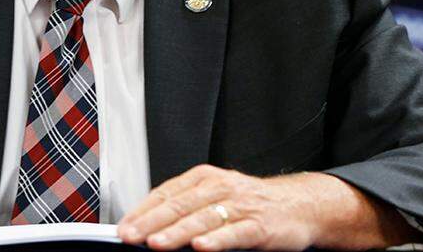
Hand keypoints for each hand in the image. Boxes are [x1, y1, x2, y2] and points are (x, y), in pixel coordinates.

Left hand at [118, 165, 322, 250]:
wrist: (299, 204)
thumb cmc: (251, 202)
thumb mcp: (215, 195)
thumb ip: (186, 206)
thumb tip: (148, 224)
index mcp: (204, 178)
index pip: (165, 193)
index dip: (142, 211)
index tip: (123, 227)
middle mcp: (219, 188)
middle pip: (179, 205)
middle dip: (151, 223)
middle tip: (130, 237)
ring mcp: (240, 206)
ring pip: (202, 218)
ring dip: (177, 233)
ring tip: (157, 244)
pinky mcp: (259, 226)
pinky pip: (234, 233)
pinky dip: (217, 240)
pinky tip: (201, 247)